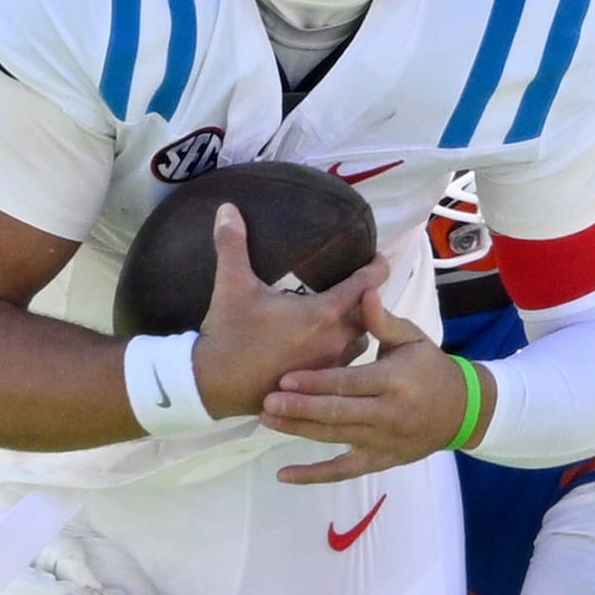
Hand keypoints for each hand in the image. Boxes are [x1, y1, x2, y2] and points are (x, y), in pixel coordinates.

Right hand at [194, 204, 387, 418]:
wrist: (214, 385)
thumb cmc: (228, 334)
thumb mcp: (231, 285)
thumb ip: (232, 244)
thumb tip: (227, 208)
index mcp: (321, 314)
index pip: (365, 285)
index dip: (376, 269)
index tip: (380, 260)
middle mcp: (333, 341)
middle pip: (369, 316)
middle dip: (367, 302)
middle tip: (357, 289)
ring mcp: (329, 366)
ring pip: (361, 344)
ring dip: (356, 330)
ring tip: (344, 318)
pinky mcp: (319, 386)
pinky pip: (346, 367)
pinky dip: (342, 353)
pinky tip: (328, 346)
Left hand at [260, 291, 495, 482]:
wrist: (462, 411)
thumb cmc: (430, 368)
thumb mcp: (413, 338)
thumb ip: (383, 321)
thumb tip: (365, 293)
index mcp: (394, 381)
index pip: (349, 383)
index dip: (316, 382)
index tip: (285, 379)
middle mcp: (388, 414)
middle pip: (338, 413)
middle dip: (301, 409)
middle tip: (267, 403)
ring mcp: (383, 441)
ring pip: (336, 439)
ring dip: (299, 432)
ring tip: (267, 422)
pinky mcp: (380, 460)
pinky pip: (343, 472)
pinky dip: (314, 475)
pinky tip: (284, 475)